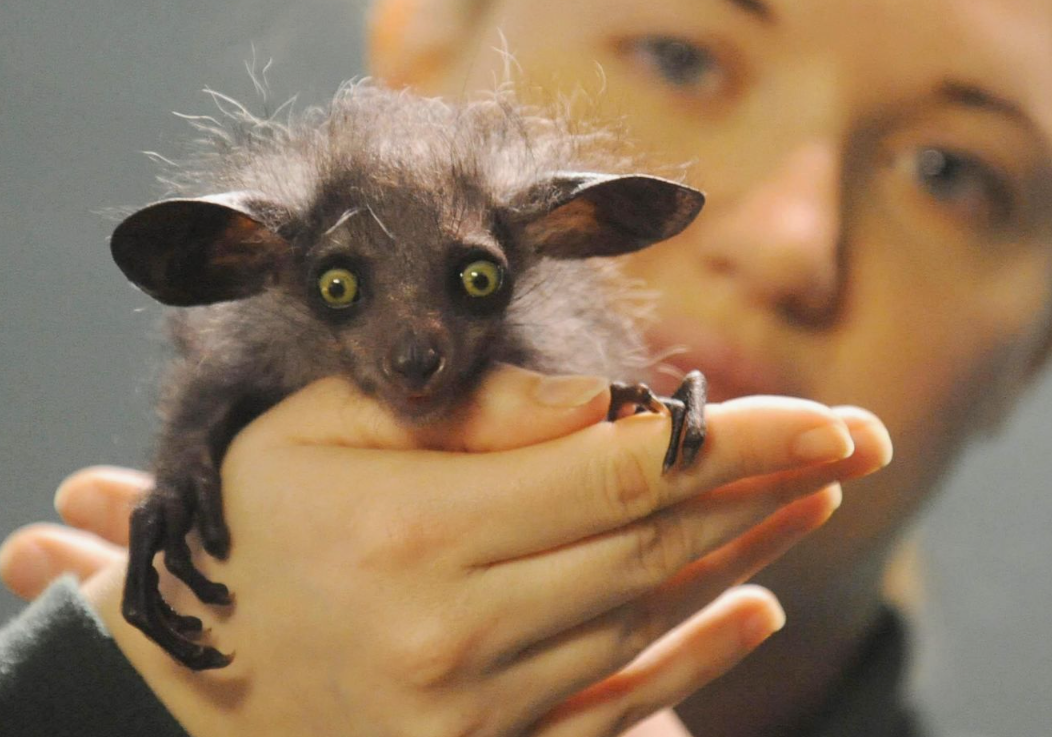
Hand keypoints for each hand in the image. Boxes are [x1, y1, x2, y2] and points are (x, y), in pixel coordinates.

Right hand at [2, 365, 890, 736]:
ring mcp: (480, 705)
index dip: (736, 438)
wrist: (196, 673)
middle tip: (850, 439)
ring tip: (815, 495)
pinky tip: (757, 604)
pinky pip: (618, 700)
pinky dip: (698, 652)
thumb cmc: (256, 525)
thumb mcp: (319, 429)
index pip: (621, 472)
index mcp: (416, 529)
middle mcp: (459, 627)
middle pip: (655, 543)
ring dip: (743, 549)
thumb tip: (600, 401)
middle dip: (767, 484)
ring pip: (649, 612)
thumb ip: (463, 409)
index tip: (825, 415)